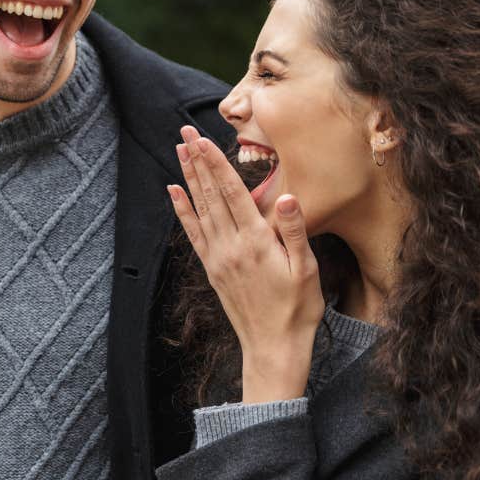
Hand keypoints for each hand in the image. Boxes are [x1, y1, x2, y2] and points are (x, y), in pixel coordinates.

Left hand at [168, 125, 324, 402]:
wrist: (274, 347)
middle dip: (198, 161)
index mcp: (256, 241)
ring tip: (180, 151)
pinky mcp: (213, 269)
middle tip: (185, 132)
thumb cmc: (297, 309)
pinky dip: (182, 210)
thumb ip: (294, 231)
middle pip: (210, 194)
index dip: (216, 164)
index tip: (203, 140)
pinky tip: (174, 192)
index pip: (232, 193)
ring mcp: (218, 258)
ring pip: (199, 209)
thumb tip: (288, 197)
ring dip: (189, 177)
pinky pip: (193, 233)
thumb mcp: (305, 269)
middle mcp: (231, 246)